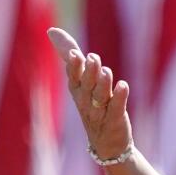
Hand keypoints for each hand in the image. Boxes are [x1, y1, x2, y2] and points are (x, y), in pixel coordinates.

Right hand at [46, 27, 132, 161]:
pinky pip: (116, 108)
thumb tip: (52, 31)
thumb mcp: (80, 81)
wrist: (106, 143)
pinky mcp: (116, 120)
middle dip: (90, 72)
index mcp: (77, 90)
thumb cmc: (92, 105)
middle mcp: (86, 101)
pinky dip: (120, 97)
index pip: (73, 77)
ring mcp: (100, 112)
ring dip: (103, 84)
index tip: (75, 53)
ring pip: (100, 97)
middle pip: (87, 86)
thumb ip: (69, 56)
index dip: (74, 67)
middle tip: (93, 58)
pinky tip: (124, 85)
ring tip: (107, 71)